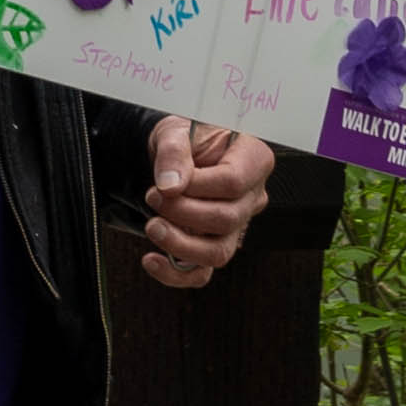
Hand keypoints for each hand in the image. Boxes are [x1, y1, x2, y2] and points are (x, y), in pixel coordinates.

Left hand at [139, 118, 274, 287]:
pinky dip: (174, 274)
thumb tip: (170, 186)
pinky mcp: (214, 244)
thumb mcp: (175, 131)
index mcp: (253, 160)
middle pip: (227, 219)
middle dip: (182, 213)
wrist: (174, 155)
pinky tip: (151, 260)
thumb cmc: (184, 138)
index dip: (196, 186)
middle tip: (152, 197)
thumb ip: (174, 152)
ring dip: (179, 244)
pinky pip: (202, 273)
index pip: (234, 182)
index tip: (166, 183)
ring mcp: (236, 225)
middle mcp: (251, 197)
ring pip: (219, 252)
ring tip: (152, 226)